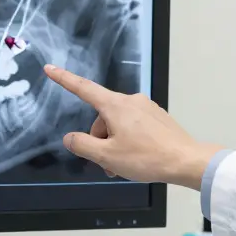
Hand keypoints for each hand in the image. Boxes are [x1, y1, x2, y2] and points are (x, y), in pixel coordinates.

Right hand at [44, 65, 221, 187]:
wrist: (185, 160)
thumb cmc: (146, 157)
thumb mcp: (107, 156)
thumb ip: (83, 145)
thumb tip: (70, 138)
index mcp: (115, 105)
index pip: (83, 88)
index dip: (64, 79)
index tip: (50, 68)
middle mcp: (131, 101)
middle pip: (102, 117)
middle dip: (99, 139)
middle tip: (107, 165)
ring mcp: (146, 108)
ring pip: (118, 124)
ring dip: (114, 143)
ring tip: (123, 166)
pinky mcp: (157, 117)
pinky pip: (134, 126)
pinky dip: (128, 141)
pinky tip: (137, 158)